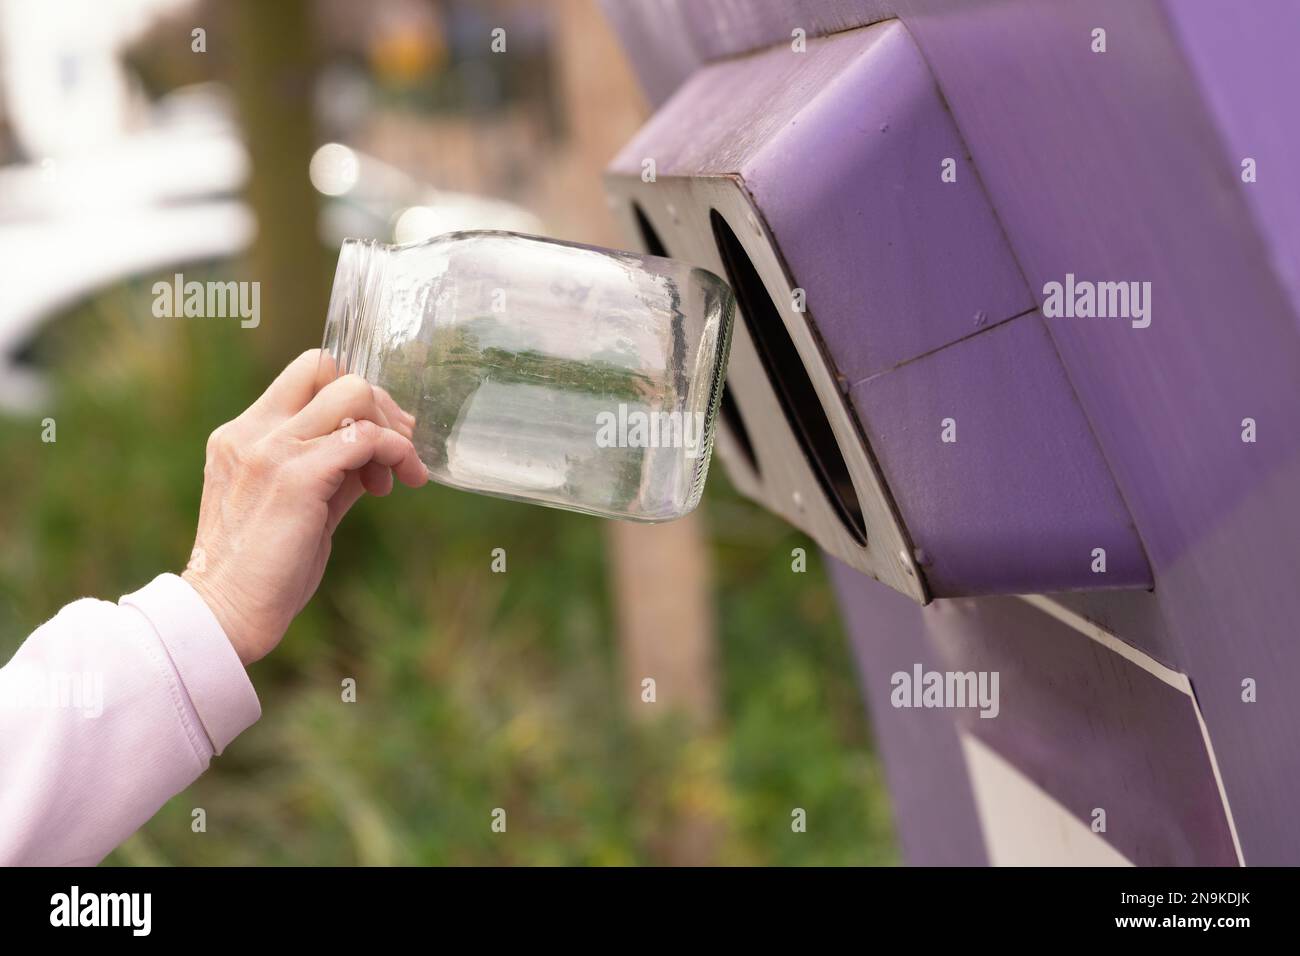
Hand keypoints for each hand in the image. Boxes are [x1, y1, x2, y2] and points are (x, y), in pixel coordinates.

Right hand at [183, 349, 425, 665]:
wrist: (224, 613)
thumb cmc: (264, 570)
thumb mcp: (298, 505)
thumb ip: (330, 470)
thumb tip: (377, 455)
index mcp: (244, 433)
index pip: (305, 372)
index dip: (350, 395)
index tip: (376, 438)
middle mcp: (253, 431)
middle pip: (328, 368)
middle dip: (377, 403)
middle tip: (397, 451)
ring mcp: (272, 449)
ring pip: (352, 392)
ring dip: (389, 429)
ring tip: (398, 475)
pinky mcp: (296, 477)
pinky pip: (364, 438)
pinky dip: (394, 453)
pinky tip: (399, 484)